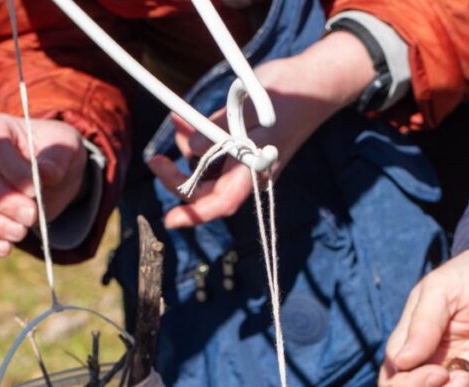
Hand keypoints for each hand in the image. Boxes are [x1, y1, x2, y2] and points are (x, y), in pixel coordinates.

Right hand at [0, 114, 86, 257]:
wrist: (53, 175)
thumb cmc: (54, 153)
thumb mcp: (64, 146)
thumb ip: (57, 157)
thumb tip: (46, 174)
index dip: (11, 169)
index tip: (34, 188)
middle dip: (5, 201)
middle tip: (33, 214)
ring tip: (22, 232)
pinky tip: (7, 248)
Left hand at [148, 31, 374, 228]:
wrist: (313, 84)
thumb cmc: (288, 96)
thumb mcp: (250, 107)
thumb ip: (220, 130)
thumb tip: (193, 149)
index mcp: (254, 170)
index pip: (222, 201)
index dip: (195, 215)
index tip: (170, 221)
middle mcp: (248, 173)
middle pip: (207, 191)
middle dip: (178, 179)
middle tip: (155, 159)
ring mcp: (245, 163)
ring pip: (207, 172)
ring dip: (187, 153)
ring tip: (178, 122)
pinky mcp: (242, 149)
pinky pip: (213, 155)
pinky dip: (197, 142)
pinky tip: (186, 121)